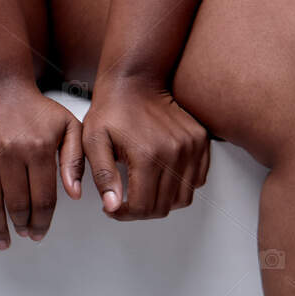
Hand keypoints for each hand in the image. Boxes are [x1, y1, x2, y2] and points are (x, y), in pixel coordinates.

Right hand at [0, 77, 85, 248]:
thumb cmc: (34, 107)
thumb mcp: (67, 125)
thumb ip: (75, 159)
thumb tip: (75, 194)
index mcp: (39, 149)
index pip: (42, 199)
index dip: (42, 221)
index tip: (40, 232)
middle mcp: (10, 153)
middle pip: (17, 205)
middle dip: (22, 225)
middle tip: (24, 233)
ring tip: (2, 239)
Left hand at [80, 77, 210, 219]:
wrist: (134, 81)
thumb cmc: (112, 109)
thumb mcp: (94, 140)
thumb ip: (103, 175)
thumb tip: (113, 206)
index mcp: (147, 154)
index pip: (142, 207)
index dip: (124, 214)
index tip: (113, 208)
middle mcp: (174, 152)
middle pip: (163, 206)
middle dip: (141, 210)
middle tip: (125, 201)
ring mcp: (191, 147)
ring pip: (183, 198)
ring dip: (162, 201)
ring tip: (143, 190)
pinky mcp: (201, 142)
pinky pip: (197, 180)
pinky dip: (181, 187)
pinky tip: (160, 177)